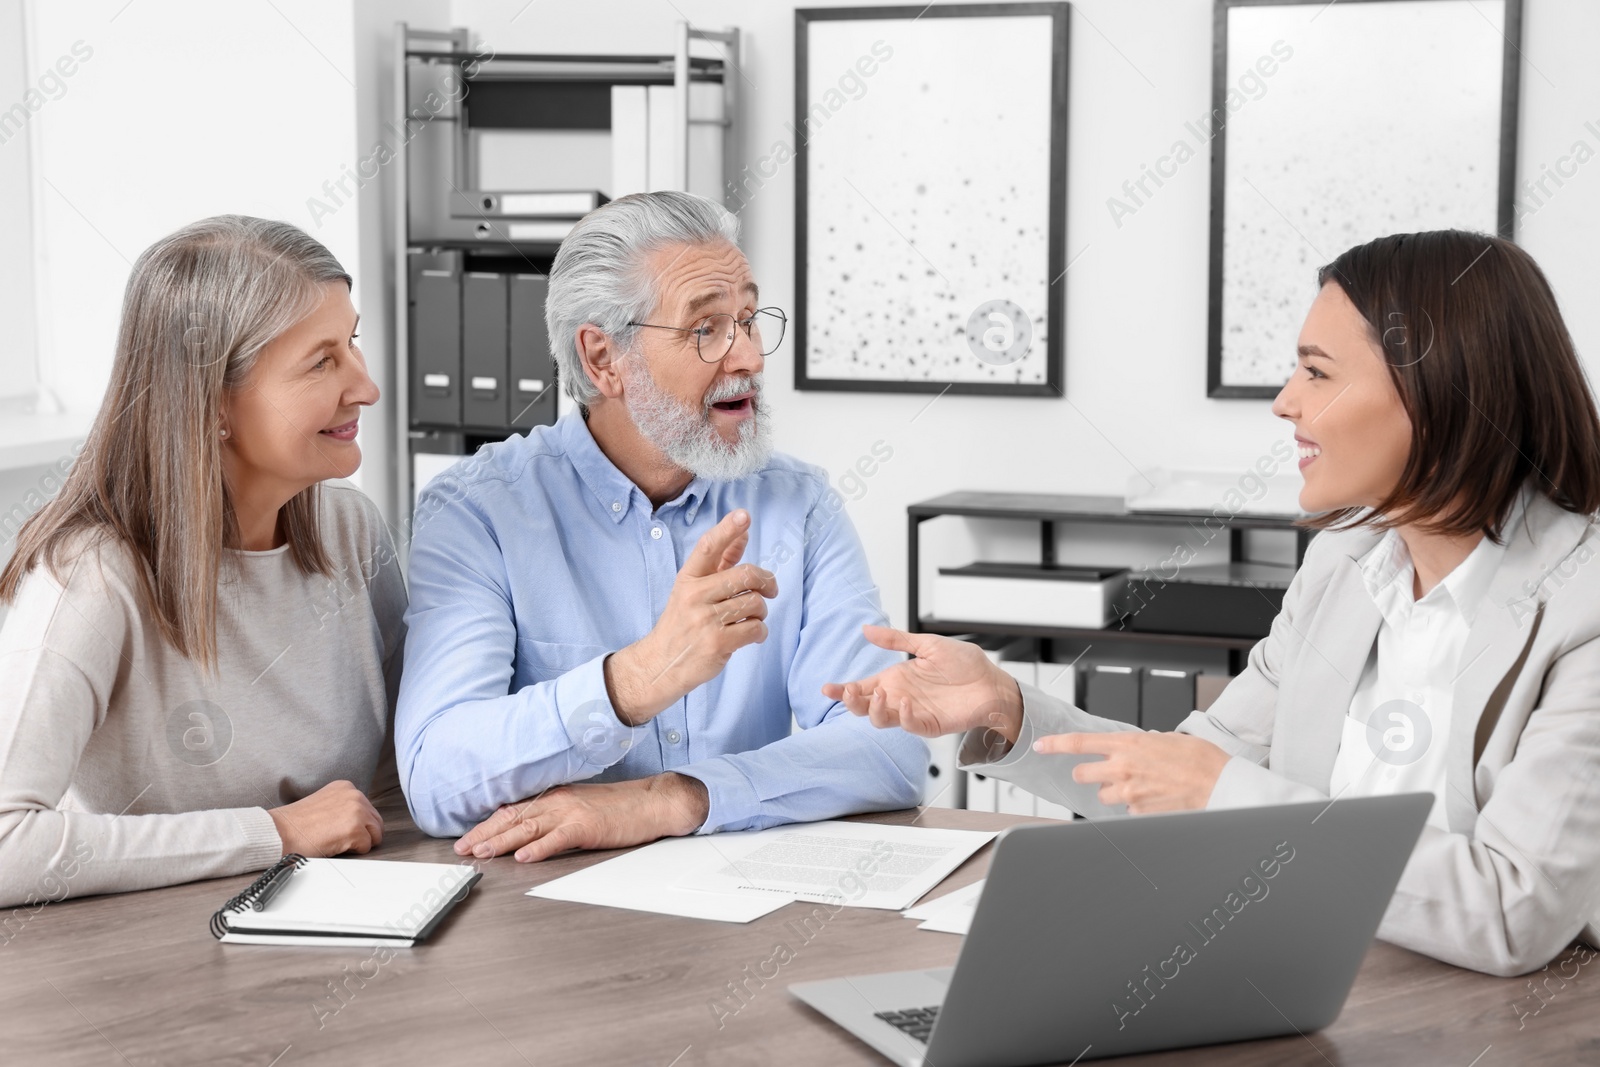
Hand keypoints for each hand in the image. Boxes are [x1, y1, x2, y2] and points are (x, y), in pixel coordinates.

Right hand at [268, 780, 382, 856]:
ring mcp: (357, 811)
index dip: (356, 825)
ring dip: (358, 843)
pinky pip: (366, 848)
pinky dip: (352, 851)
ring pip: (374, 835)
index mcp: (346, 787)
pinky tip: (333, 845)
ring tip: (334, 840)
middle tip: (337, 837)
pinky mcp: (355, 829)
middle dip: (362, 834)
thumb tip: (362, 820)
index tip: (337, 828)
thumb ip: (344, 806)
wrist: (279, 832)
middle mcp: (355, 795)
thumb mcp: (324, 803)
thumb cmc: (297, 823)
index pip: (368, 810)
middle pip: (376, 822)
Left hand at [452, 773, 710, 862]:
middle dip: (484, 834)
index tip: (468, 839)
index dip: (488, 825)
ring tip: (480, 853)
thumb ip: (556, 817)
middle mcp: (558, 801)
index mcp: (555, 797)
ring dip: (501, 841)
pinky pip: (558, 838)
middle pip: (513, 818)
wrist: (653, 802)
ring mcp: (572, 812)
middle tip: (461, 850)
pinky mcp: (587, 826)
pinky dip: (539, 848)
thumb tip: (529, 834)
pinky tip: (523, 857)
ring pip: (528, 828)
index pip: (513, 810)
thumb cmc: (621, 809)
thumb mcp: (582, 807)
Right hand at [605, 509, 777, 724]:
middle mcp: (694, 596)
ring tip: (750, 618)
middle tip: (771, 589)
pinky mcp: (718, 643)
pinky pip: (756, 629)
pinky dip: (760, 632)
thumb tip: (743, 535)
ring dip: (761, 612)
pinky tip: (750, 635)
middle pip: (746, 575)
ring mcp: (705, 620)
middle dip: (767, 581)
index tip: (744, 516)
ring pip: (755, 603)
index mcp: (687, 580)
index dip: (728, 529)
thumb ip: (719, 564)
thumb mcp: (692, 591)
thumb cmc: (681, 624)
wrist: (660, 665)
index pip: (708, 548)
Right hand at [822, 625, 1024, 744]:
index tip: (827, 688)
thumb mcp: (927, 645)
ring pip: (881, 719)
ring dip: (875, 710)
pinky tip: (904, 703)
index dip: (843, 690)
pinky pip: (908, 725)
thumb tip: (867, 629)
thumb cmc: (964, 664)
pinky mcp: (928, 725)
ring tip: (880, 696)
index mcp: (896, 679)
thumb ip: (896, 640)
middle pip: (865, 706)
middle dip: (852, 702)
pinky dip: (902, 716)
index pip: (863, 686)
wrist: (992, 682)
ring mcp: (912, 713)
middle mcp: (899, 697)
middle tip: (850, 693)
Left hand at [1033, 732, 1230, 813]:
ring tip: (1140, 785)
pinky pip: (1125, 810)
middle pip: (1082, 773)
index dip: (1054, 744)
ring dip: (1113, 791)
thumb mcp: (1166, 739)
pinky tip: (1154, 798)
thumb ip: (1141, 744)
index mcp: (1127, 743)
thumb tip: (1134, 749)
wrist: (1220, 783)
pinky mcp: (1138, 812)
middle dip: (1088, 774)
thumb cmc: (1199, 759)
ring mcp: (1128, 792)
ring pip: (1102, 795)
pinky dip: (1134, 805)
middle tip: (1104, 773)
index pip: (1079, 742)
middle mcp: (1122, 767)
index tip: (1039, 745)